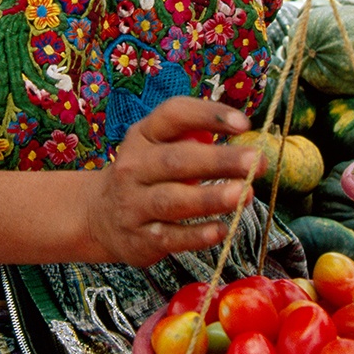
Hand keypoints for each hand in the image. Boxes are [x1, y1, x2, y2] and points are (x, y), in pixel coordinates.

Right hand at [86, 97, 259, 267]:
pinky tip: (222, 229)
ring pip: (172, 201)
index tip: (244, 124)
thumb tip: (246, 142)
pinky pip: (171, 237)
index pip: (173, 115)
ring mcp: (134, 204)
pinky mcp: (140, 238)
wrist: (99, 215)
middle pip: (176, 161)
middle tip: (255, 162)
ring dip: (210, 198)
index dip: (208, 115)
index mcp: (143, 136)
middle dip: (219, 160)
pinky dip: (197, 235)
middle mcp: (134, 167)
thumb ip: (194, 138)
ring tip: (243, 194)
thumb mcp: (156, 146)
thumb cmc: (145, 174)